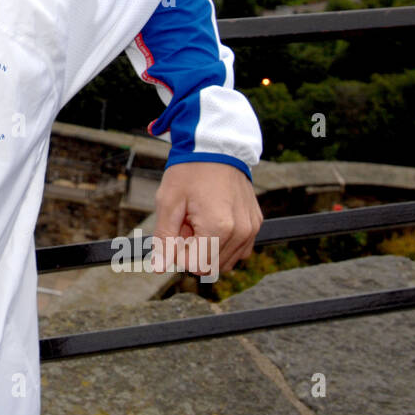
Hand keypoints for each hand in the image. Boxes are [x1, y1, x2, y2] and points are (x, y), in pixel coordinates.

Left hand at [150, 161, 261, 277]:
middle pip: (210, 266)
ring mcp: (251, 229)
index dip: (179, 252)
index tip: (176, 230)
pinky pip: (239, 250)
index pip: (195, 265)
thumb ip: (164, 239)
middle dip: (193, 250)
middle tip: (187, 223)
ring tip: (199, 220)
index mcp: (218, 228)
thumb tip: (159, 267)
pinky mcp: (255, 224)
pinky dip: (223, 244)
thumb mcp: (168, 202)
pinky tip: (213, 222)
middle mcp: (240, 232)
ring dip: (208, 248)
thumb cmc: (190, 171)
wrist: (216, 147)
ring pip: (225, 262)